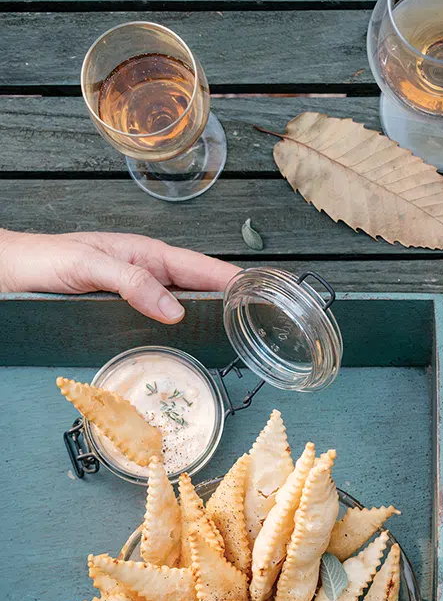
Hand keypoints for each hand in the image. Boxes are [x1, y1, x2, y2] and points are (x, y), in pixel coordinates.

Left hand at [0, 229, 240, 323]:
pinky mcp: (127, 312)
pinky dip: (182, 332)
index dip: (230, 278)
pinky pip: (162, 322)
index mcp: (146, 254)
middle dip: (229, 301)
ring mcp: (139, 293)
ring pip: (183, 306)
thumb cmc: (46, 260)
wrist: (13, 273)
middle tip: (260, 323)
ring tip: (237, 338)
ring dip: (208, 319)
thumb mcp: (90, 265)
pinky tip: (192, 346)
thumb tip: (174, 310)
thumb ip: (131, 283)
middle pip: (198, 288)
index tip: (260, 292)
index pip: (200, 267)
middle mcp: (147, 273)